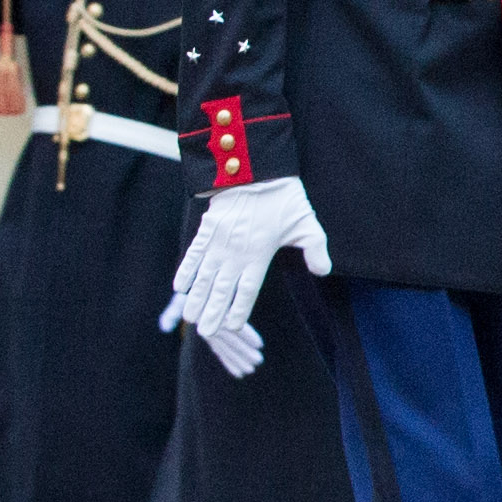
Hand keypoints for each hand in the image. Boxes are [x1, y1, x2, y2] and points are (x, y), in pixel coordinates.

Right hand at [160, 174, 328, 377]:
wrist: (255, 168)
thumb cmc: (284, 197)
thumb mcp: (306, 223)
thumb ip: (315, 249)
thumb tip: (323, 272)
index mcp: (259, 253)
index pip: (248, 289)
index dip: (239, 308)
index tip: (233, 326)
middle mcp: (237, 251)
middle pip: (222, 288)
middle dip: (214, 311)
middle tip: (206, 333)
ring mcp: (219, 240)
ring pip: (205, 276)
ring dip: (197, 297)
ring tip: (189, 318)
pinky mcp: (207, 228)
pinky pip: (194, 253)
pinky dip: (186, 270)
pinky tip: (179, 288)